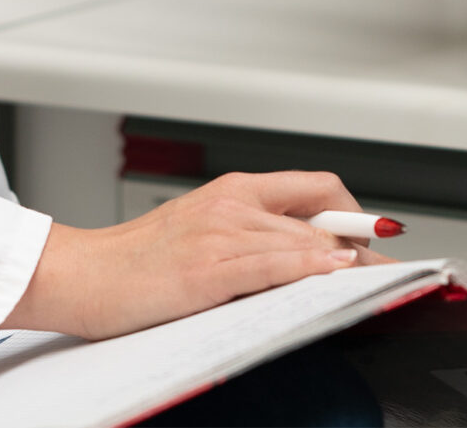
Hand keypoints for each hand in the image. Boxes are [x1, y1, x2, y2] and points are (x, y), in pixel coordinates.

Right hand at [1, 170, 384, 340]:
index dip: (355, 211)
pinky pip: (271, 265)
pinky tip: (331, 275)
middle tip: (387, 265)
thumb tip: (305, 253)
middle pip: (320, 211)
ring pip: (302, 239)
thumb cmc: (134, 263)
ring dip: (347, 259)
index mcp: (231, 191)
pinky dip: (308, 268)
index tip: (378, 237)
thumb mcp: (199, 234)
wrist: (79, 275)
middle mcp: (231, 204)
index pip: (314, 187)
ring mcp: (219, 235)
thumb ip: (249, 236)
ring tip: (376, 277)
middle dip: (362, 239)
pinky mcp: (206, 270)